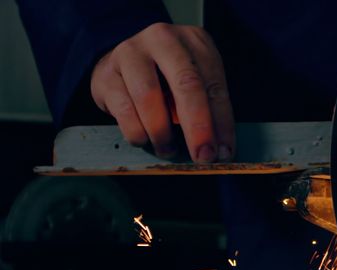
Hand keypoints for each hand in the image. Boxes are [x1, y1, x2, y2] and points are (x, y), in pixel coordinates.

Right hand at [90, 22, 234, 162]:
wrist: (123, 62)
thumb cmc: (168, 77)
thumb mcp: (196, 84)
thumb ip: (209, 109)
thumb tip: (219, 150)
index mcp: (195, 41)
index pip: (214, 85)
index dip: (222, 123)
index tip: (224, 152)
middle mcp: (162, 40)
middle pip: (186, 85)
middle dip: (198, 128)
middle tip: (203, 156)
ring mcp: (130, 52)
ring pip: (149, 97)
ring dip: (162, 133)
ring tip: (168, 150)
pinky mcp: (106, 73)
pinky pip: (123, 110)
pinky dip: (137, 132)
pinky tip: (144, 139)